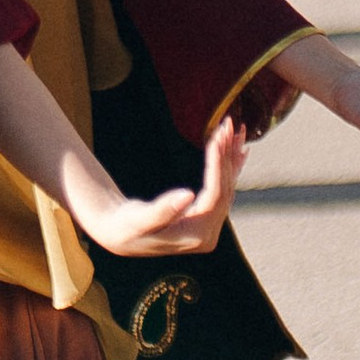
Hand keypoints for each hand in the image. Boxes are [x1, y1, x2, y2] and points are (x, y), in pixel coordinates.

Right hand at [63, 112, 247, 259]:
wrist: (119, 235)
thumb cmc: (126, 227)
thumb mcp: (140, 219)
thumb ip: (164, 210)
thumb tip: (188, 195)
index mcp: (196, 236)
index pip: (215, 195)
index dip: (218, 165)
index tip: (217, 137)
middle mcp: (208, 234)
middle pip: (224, 189)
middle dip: (226, 155)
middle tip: (227, 124)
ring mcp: (209, 228)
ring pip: (227, 187)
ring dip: (230, 158)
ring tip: (235, 130)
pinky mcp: (205, 219)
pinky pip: (223, 189)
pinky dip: (229, 168)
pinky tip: (239, 152)